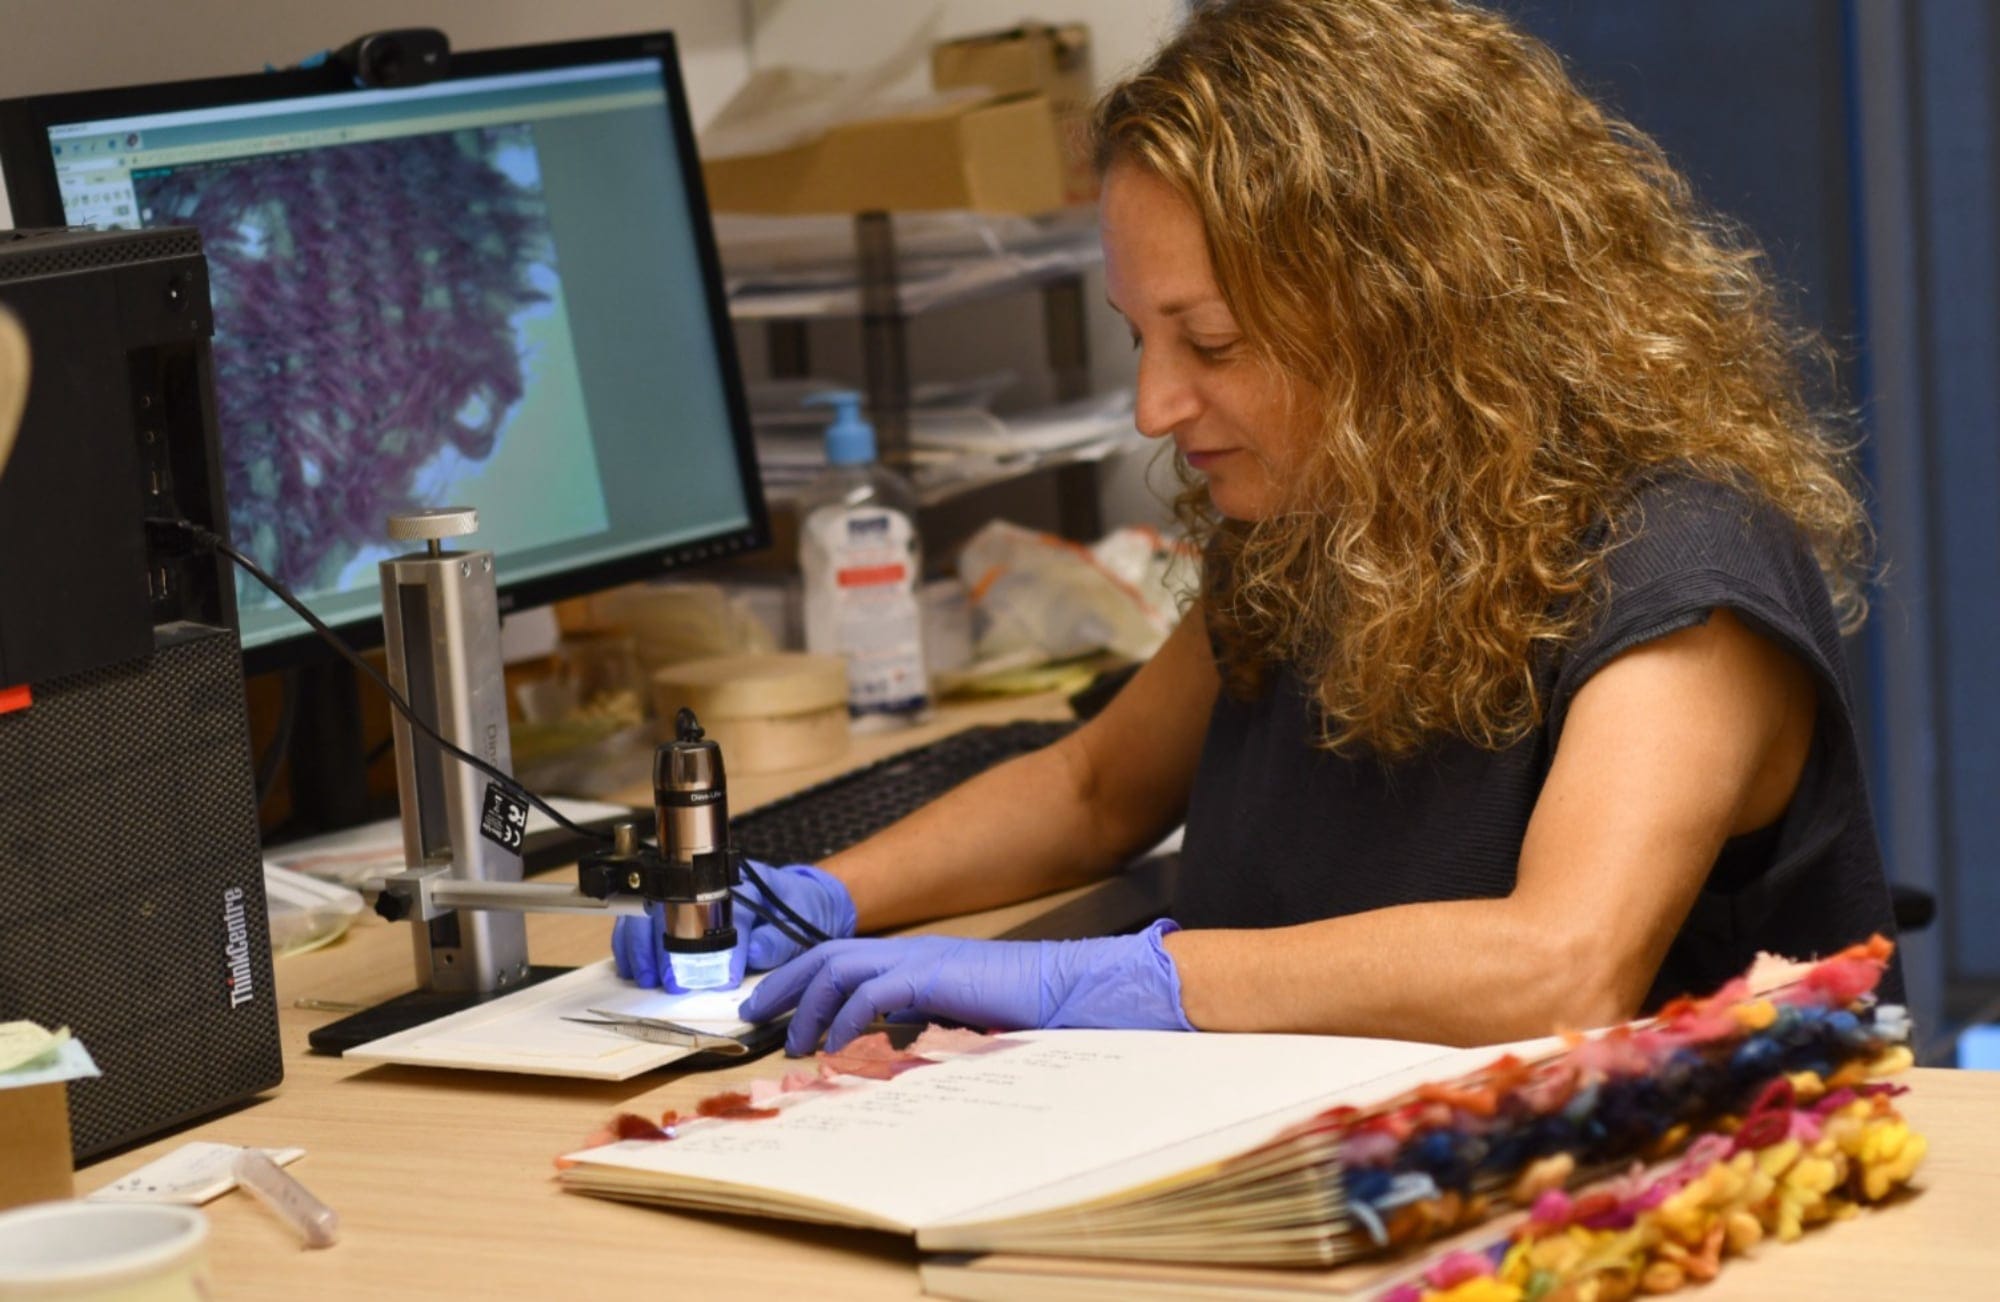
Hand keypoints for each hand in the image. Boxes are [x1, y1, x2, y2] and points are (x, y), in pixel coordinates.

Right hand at [610, 861, 856, 988]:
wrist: (797, 897)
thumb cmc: (798, 910)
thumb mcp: (800, 924)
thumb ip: (778, 940)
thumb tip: (752, 952)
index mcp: (747, 885)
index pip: (727, 914)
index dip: (723, 951)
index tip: (720, 980)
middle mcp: (711, 884)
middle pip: (674, 908)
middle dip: (669, 950)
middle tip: (672, 983)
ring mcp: (687, 892)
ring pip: (650, 912)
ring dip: (643, 947)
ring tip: (647, 978)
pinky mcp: (672, 906)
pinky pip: (642, 920)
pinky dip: (632, 944)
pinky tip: (634, 967)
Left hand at [737, 920, 1191, 1054]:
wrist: (1067, 991)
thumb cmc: (1020, 1005)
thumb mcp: (956, 1011)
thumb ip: (920, 1013)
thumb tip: (889, 1032)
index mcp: (913, 957)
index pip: (840, 957)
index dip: (798, 977)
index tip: (770, 1006)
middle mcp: (909, 950)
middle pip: (827, 955)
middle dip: (784, 984)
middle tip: (753, 1016)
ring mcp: (922, 958)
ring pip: (841, 967)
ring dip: (809, 1004)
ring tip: (795, 1041)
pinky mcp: (936, 975)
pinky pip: (875, 990)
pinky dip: (847, 1016)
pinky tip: (837, 1044)